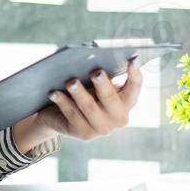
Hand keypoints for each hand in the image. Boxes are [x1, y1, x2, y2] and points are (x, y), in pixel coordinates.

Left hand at [24, 57, 142, 142]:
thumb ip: (99, 72)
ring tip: (71, 82)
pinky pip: (72, 115)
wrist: (60, 115)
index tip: (134, 58)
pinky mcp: (84, 134)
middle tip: (96, 72)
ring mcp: (102, 128)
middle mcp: (119, 117)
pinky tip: (54, 93)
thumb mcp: (93, 82)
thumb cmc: (83, 90)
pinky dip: (63, 102)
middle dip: (103, 85)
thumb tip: (93, 56)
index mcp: (126, 101)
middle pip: (111, 99)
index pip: (134, 87)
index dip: (135, 74)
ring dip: (80, 93)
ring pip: (90, 108)